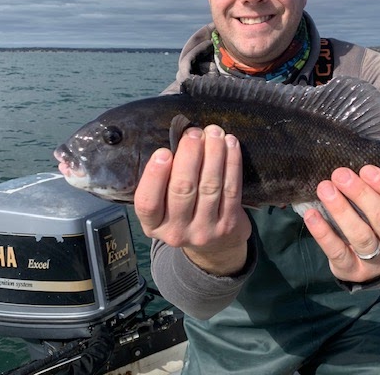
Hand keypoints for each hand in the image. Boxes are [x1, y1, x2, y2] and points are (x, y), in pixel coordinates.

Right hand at [133, 125, 251, 275]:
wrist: (215, 247)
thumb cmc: (182, 214)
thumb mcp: (163, 207)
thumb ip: (163, 182)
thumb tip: (178, 142)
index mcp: (153, 225)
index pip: (148, 202)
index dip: (154, 176)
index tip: (164, 151)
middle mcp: (176, 231)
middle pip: (182, 189)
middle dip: (189, 155)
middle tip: (194, 133)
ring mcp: (205, 230)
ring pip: (209, 186)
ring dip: (213, 154)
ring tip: (214, 132)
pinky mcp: (229, 224)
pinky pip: (231, 188)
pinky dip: (232, 162)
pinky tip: (230, 144)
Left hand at [303, 165, 379, 282]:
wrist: (373, 269)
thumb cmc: (377, 229)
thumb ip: (376, 195)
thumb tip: (351, 171)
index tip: (366, 169)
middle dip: (361, 194)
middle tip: (340, 175)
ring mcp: (378, 264)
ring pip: (362, 236)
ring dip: (341, 209)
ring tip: (325, 189)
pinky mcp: (352, 272)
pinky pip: (338, 252)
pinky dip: (323, 232)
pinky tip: (311, 215)